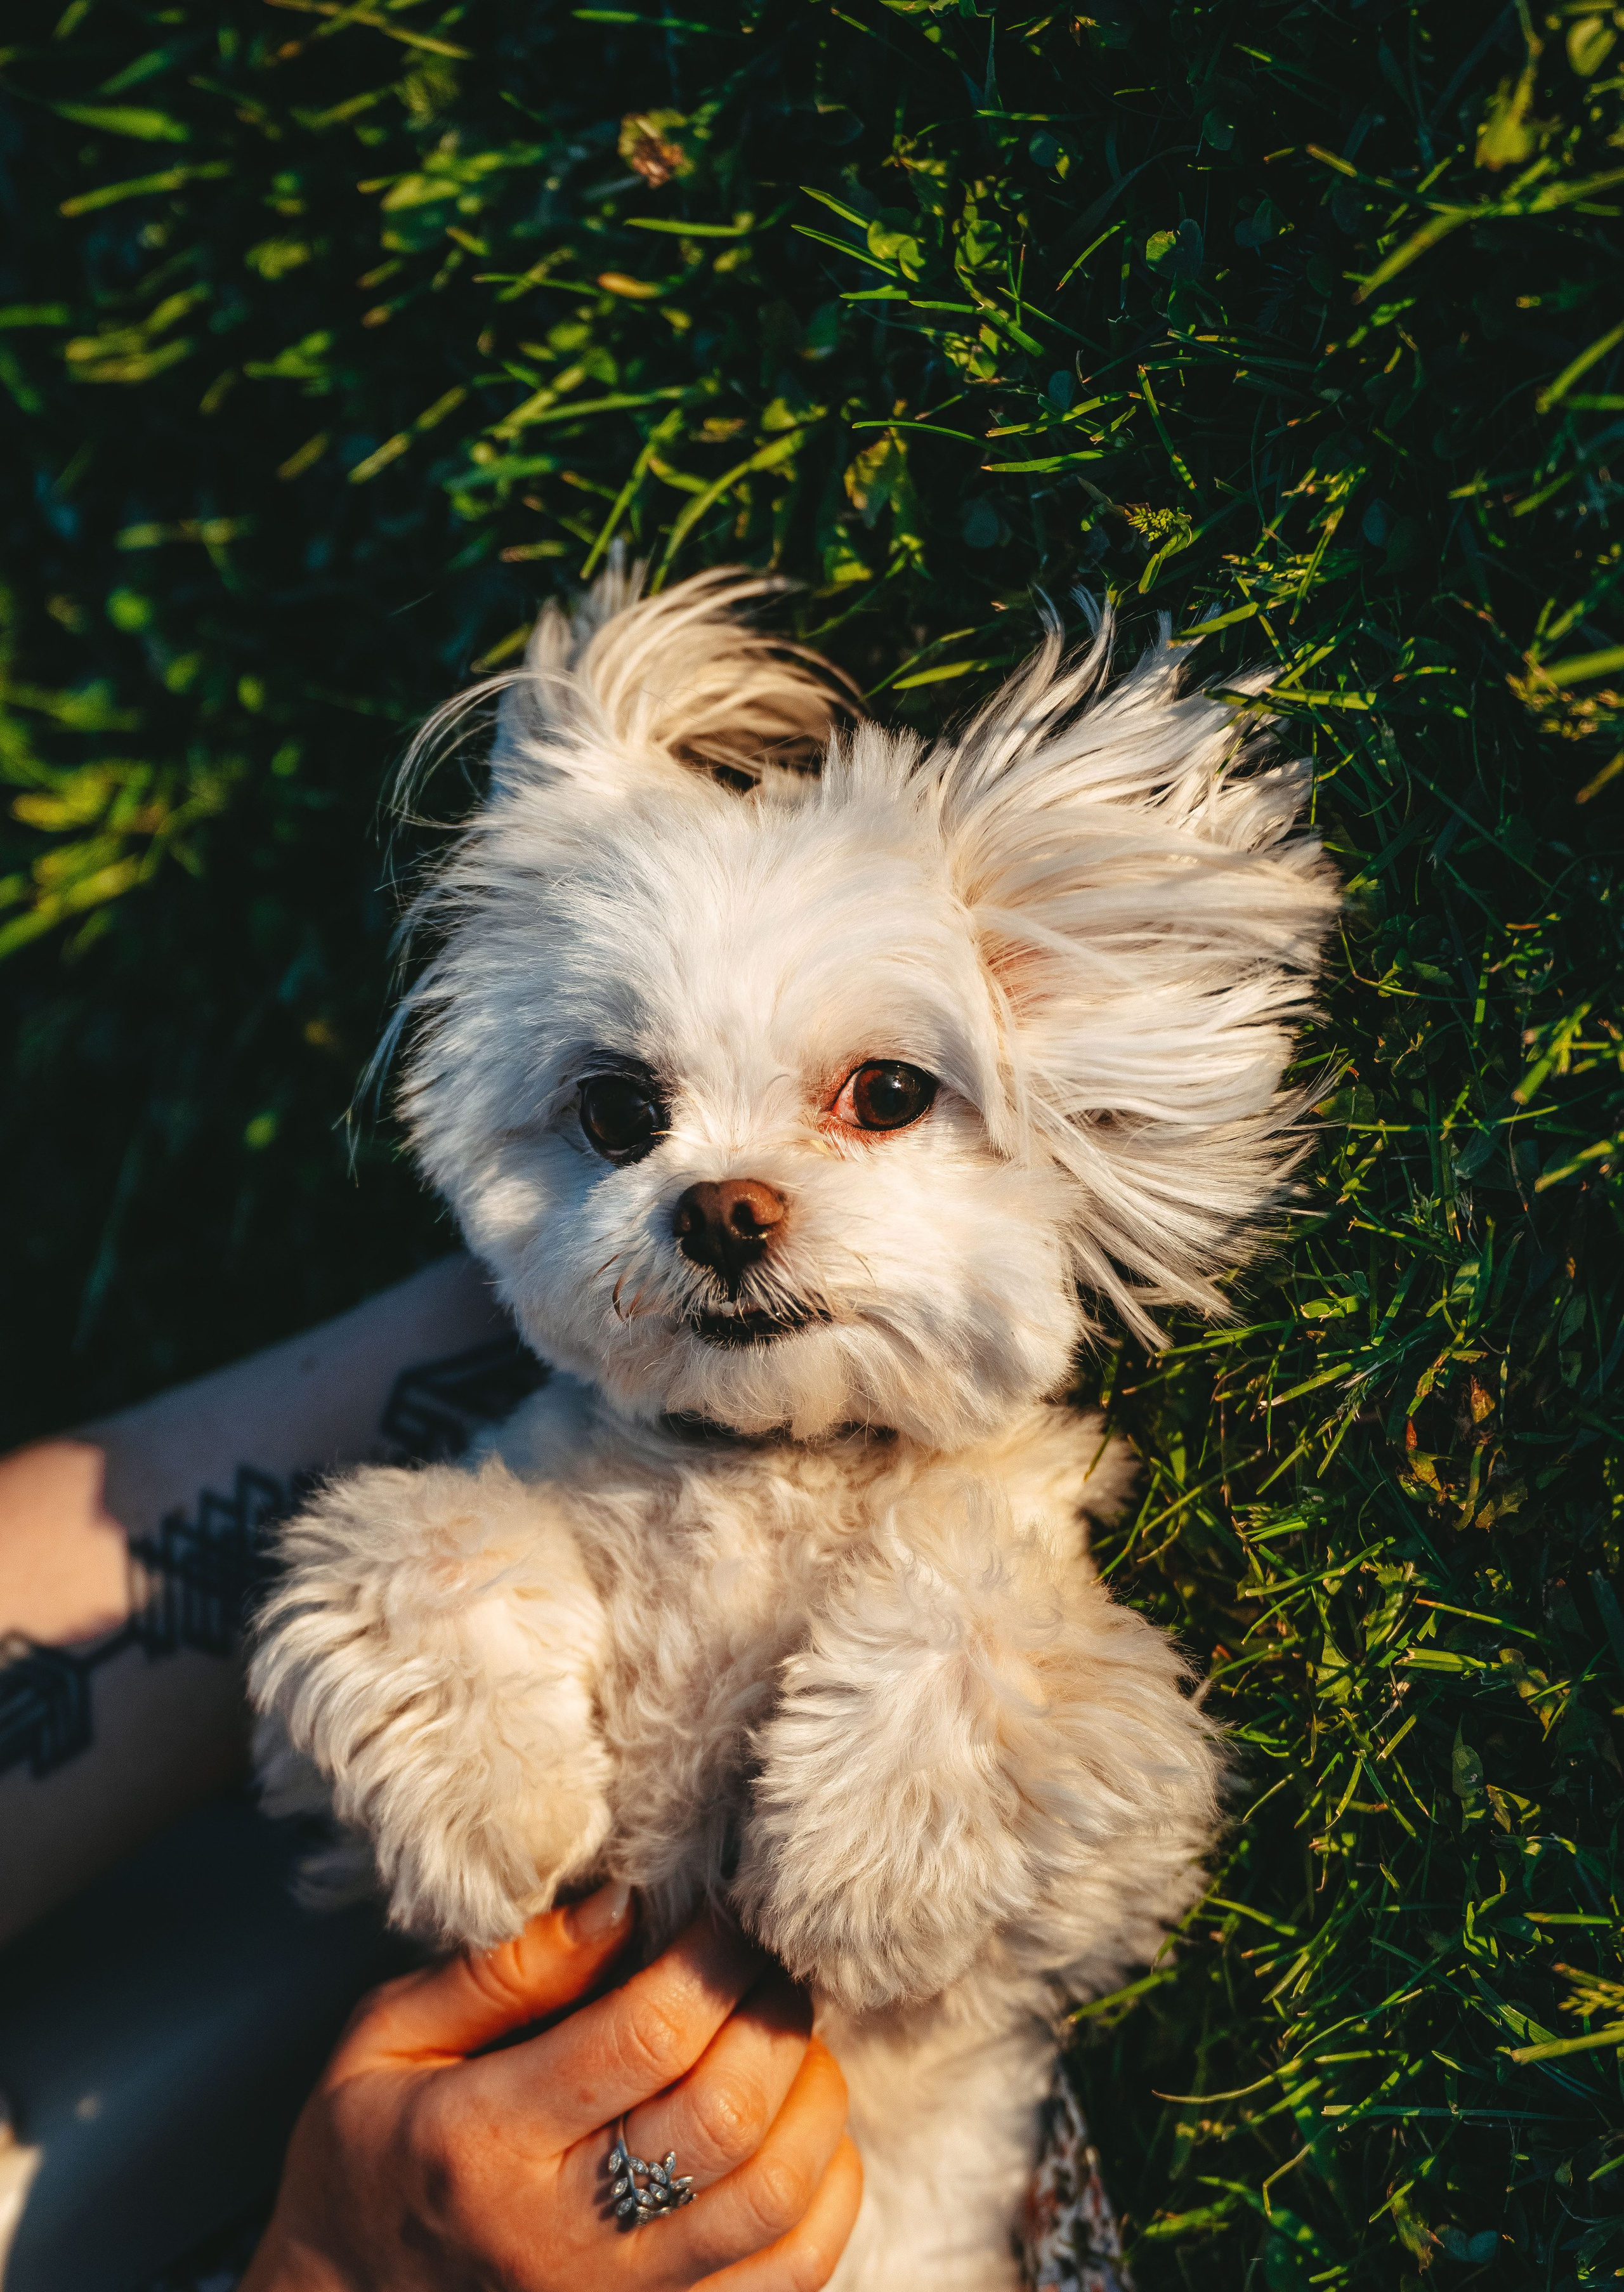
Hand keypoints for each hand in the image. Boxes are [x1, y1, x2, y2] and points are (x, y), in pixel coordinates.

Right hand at [240, 1881, 860, 2291]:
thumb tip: (625, 1902)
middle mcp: (562, 2237)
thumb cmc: (366, 2158)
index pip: (648, 2035)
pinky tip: (807, 2132)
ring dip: (814, 2097)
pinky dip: (827, 2195)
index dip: (713, 1956)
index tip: (729, 1909)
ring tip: (790, 2035)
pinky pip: (789, 2277)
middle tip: (772, 1958)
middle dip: (775, 2014)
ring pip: (775, 2199)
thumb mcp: (385, 2040)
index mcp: (485, 2143)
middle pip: (727, 2116)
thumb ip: (507, 1971)